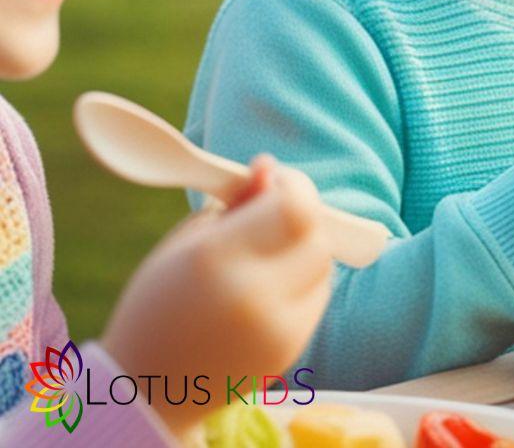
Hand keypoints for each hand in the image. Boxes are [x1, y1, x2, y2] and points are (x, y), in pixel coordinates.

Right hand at [102, 157, 331, 436]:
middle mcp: (252, 296)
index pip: (294, 208)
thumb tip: (268, 165)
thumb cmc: (162, 300)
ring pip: (323, 264)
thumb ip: (235, 202)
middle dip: (301, 213)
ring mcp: (275, 329)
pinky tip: (267, 286)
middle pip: (316, 235)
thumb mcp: (188, 241)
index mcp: (216, 260)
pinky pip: (317, 295)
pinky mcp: (290, 351)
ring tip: (263, 253)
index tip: (276, 180)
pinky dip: (303, 280)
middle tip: (273, 210)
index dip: (295, 186)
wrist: (149, 388)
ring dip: (304, 246)